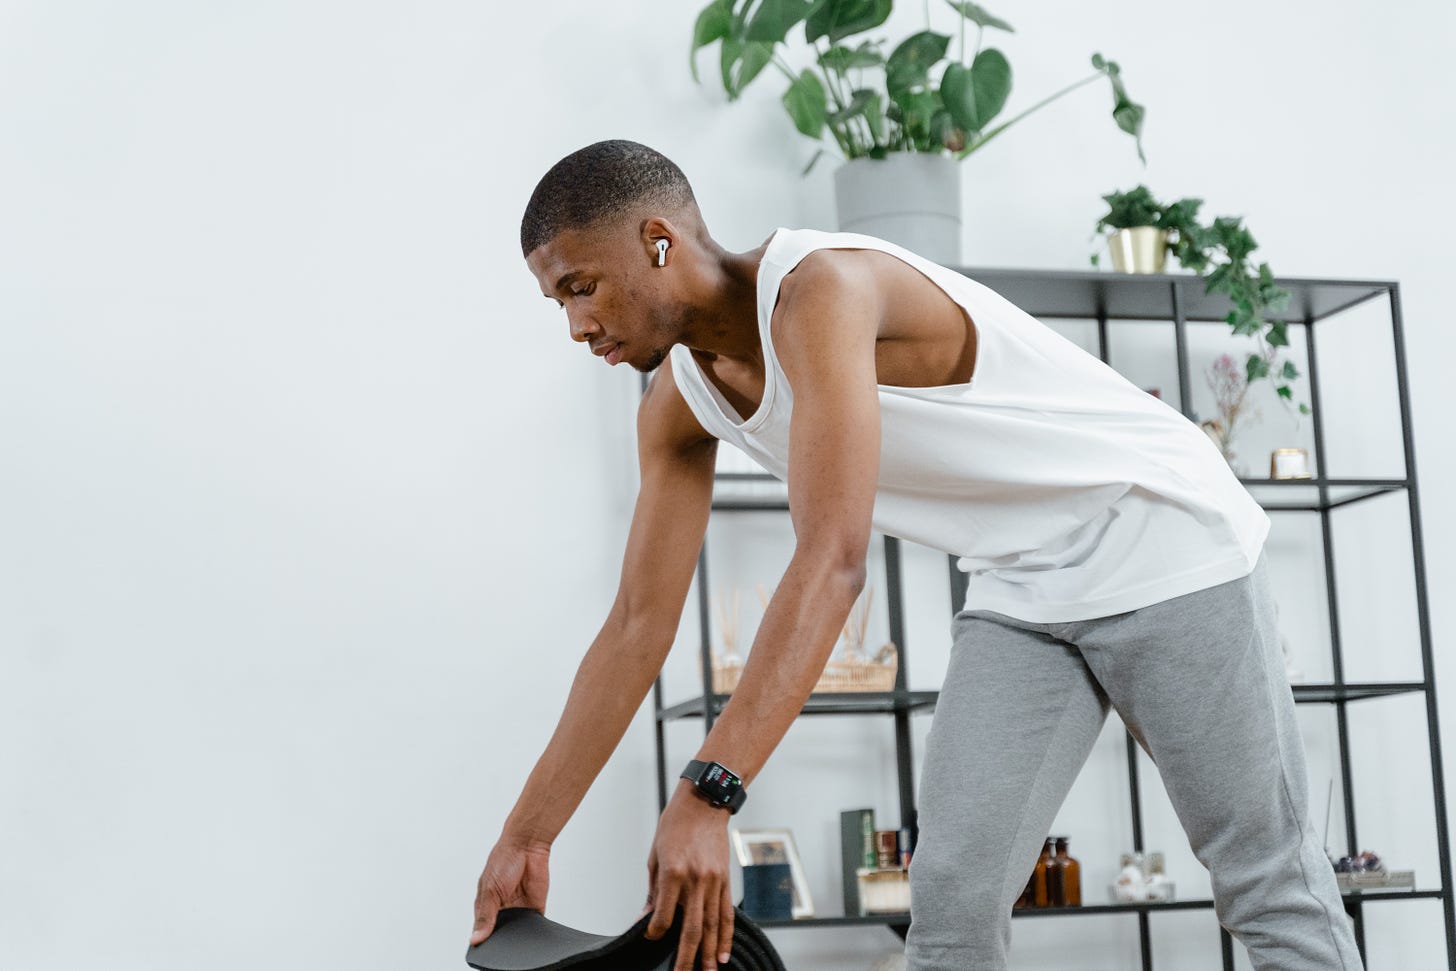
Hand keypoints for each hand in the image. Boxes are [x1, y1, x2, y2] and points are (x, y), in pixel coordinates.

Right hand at [470, 834, 551, 945]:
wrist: (528, 845)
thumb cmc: (504, 859)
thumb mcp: (490, 890)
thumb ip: (485, 915)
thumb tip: (475, 938)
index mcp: (486, 905)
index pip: (482, 930)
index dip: (483, 941)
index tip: (485, 951)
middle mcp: (502, 908)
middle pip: (501, 933)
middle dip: (502, 940)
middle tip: (502, 946)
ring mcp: (519, 908)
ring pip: (517, 932)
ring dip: (517, 935)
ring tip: (515, 937)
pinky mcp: (535, 907)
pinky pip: (535, 925)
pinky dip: (534, 930)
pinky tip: (530, 932)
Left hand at [639, 782, 735, 970]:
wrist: (704, 804)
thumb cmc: (675, 825)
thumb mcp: (655, 856)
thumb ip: (653, 891)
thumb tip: (646, 917)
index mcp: (673, 873)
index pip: (663, 916)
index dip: (655, 933)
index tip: (651, 938)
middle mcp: (695, 881)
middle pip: (692, 929)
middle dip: (686, 957)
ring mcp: (713, 882)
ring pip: (712, 926)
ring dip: (710, 952)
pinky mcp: (725, 880)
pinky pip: (726, 914)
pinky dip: (726, 936)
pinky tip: (723, 952)